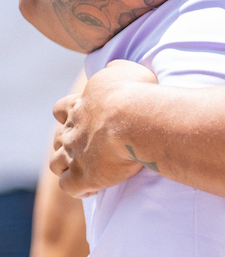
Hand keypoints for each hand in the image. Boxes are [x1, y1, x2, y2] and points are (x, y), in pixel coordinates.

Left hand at [50, 60, 158, 197]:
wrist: (136, 119)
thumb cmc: (135, 93)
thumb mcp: (126, 70)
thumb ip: (114, 70)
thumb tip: (111, 68)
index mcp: (79, 106)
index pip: (61, 109)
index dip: (69, 114)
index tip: (85, 117)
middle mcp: (72, 130)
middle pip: (58, 138)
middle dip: (69, 142)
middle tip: (91, 145)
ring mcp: (73, 154)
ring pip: (56, 164)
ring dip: (68, 166)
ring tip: (88, 169)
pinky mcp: (82, 176)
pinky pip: (70, 187)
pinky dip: (79, 188)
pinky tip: (93, 188)